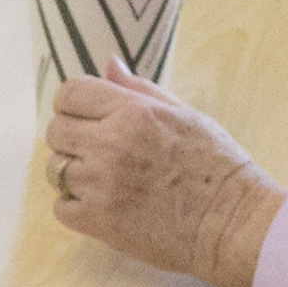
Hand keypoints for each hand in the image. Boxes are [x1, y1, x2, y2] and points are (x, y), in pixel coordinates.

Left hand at [46, 71, 287, 286]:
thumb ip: (140, 90)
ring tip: (105, 181)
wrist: (233, 223)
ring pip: (54, 169)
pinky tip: (103, 205)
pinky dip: (75, 207)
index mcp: (134, 112)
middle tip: (96, 151)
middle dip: (70, 138)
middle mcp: (112, 143)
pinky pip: (60, 206)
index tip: (84, 117)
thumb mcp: (185, 115)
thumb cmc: (217, 167)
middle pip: (55, 130)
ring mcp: (101, 183)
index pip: (70, 92)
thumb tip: (109, 63)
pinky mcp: (98, 220)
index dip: (72, 104)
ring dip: (72, 174)